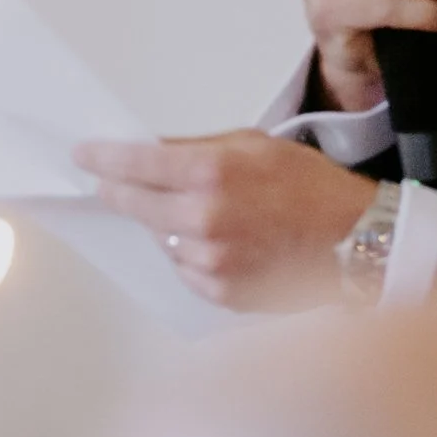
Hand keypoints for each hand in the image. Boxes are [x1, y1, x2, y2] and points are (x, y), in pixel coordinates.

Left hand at [74, 130, 378, 310]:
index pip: (135, 164)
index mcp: (210, 173)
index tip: (82, 156)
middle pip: (134, 204)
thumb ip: (194, 148)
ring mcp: (208, 260)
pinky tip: (220, 240)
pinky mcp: (216, 291)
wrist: (354, 239)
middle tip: (108, 183)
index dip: (102, 159)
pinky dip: (189, 252)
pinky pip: (182, 266)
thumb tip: (147, 150)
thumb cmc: (308, 186)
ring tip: (204, 211)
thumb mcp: (252, 145)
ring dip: (164, 223)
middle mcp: (203, 219)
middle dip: (119, 191)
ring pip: (159, 237)